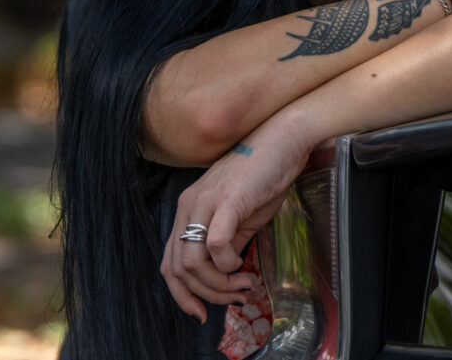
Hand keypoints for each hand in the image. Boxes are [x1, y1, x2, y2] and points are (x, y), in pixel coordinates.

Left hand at [160, 119, 310, 322]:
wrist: (283, 141)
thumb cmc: (264, 175)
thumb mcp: (239, 215)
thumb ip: (226, 241)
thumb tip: (224, 273)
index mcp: (187, 210)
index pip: (169, 264)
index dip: (182, 294)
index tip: (202, 310)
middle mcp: (189, 207)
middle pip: (178, 269)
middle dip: (205, 293)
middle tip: (233, 297)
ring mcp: (205, 203)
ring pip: (193, 262)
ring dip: (218, 283)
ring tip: (241, 284)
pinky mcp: (227, 201)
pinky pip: (216, 245)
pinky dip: (227, 264)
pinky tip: (242, 264)